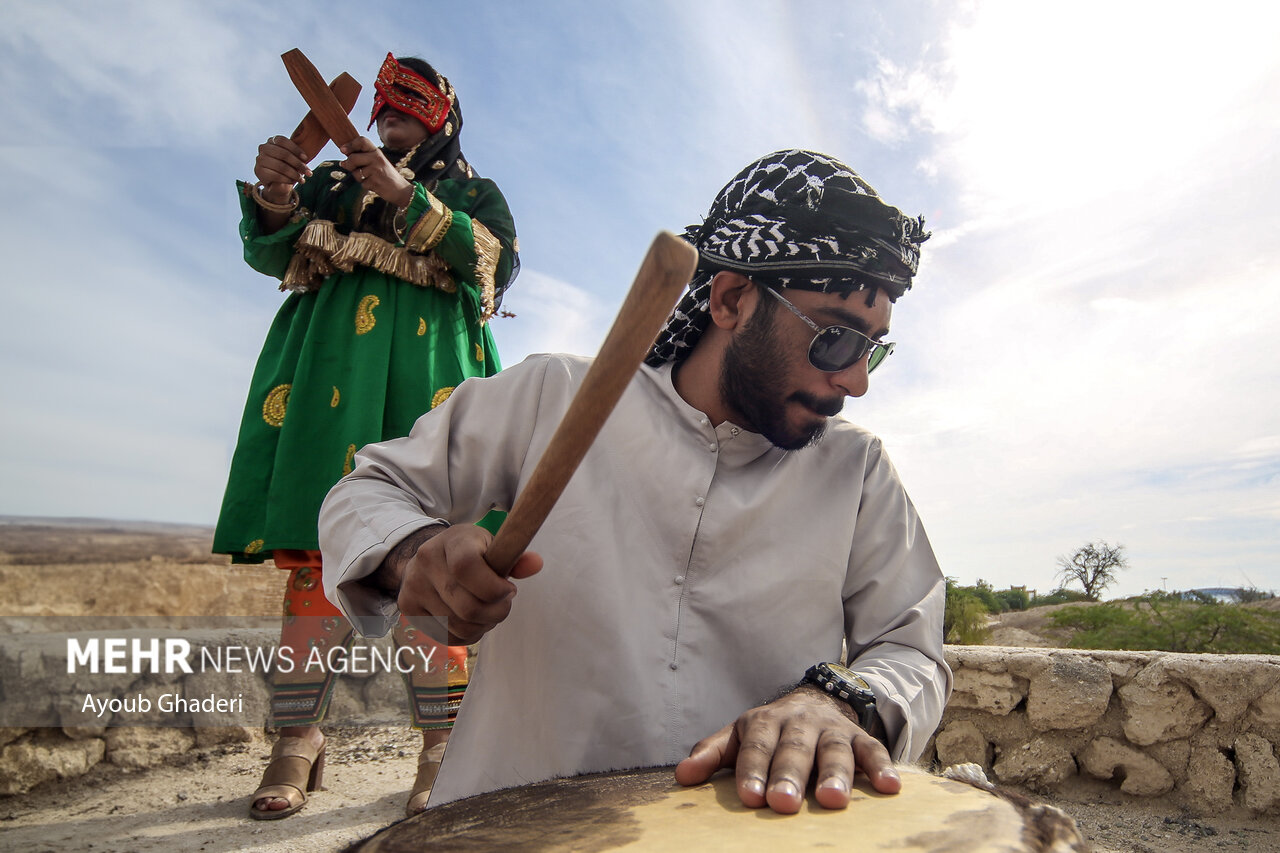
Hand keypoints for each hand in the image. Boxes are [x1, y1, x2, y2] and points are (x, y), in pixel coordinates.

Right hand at [254, 135, 310, 203]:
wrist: (275, 182)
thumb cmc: (286, 166)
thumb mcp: (292, 159)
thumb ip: (297, 157)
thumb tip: (305, 160)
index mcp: (272, 140)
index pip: (283, 141)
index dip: (295, 149)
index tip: (306, 159)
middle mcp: (264, 148)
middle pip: (283, 154)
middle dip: (298, 164)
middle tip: (308, 173)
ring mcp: (260, 159)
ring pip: (280, 166)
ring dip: (294, 174)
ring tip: (302, 180)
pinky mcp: (258, 171)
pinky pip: (275, 175)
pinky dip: (286, 179)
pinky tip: (293, 182)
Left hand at [340, 136, 414, 207]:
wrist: (400, 189)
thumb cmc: (385, 175)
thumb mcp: (377, 162)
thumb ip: (364, 157)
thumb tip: (344, 159)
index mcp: (377, 152)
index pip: (362, 141)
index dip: (350, 144)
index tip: (343, 150)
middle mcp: (377, 158)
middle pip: (353, 158)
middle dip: (348, 165)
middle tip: (349, 167)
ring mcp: (376, 170)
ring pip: (356, 173)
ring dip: (358, 177)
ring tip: (369, 178)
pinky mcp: (375, 182)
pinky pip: (362, 183)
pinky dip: (366, 185)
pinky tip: (374, 184)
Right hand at [391, 524, 542, 643]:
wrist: (429, 557)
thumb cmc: (470, 551)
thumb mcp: (491, 545)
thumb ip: (514, 556)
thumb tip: (536, 564)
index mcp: (452, 540)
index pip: (467, 567)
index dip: (494, 587)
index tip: (509, 590)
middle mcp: (426, 562)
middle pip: (467, 606)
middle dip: (495, 613)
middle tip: (504, 605)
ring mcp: (413, 586)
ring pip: (458, 626)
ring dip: (482, 626)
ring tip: (487, 611)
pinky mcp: (408, 608)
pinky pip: (445, 637)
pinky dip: (466, 635)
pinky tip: (470, 620)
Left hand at [674, 686, 899, 813]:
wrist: (817, 701)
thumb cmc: (771, 731)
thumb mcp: (739, 735)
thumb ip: (712, 753)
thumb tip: (681, 776)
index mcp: (764, 722)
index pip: (755, 746)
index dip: (752, 770)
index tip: (750, 796)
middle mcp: (798, 723)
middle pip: (793, 748)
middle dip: (788, 775)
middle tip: (783, 803)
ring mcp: (831, 729)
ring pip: (834, 750)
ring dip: (834, 774)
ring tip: (832, 800)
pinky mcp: (860, 738)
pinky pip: (873, 750)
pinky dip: (882, 767)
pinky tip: (889, 788)